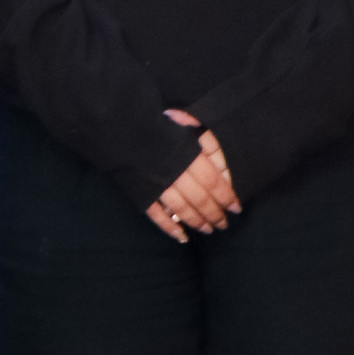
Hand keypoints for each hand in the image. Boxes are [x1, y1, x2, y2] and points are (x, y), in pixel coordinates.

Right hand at [148, 110, 240, 240]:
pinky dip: (169, 227)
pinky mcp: (139, 192)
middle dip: (215, 214)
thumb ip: (207, 143)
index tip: (237, 207)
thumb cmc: (156, 118)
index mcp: (188, 154)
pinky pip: (156, 215)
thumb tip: (223, 169)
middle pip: (200, 199)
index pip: (214, 182)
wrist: (116, 121)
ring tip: (208, 230)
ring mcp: (156, 185)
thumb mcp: (188, 121)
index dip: (227, 197)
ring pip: (181, 209)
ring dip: (197, 222)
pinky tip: (181, 236)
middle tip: (224, 224)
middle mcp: (175, 173)